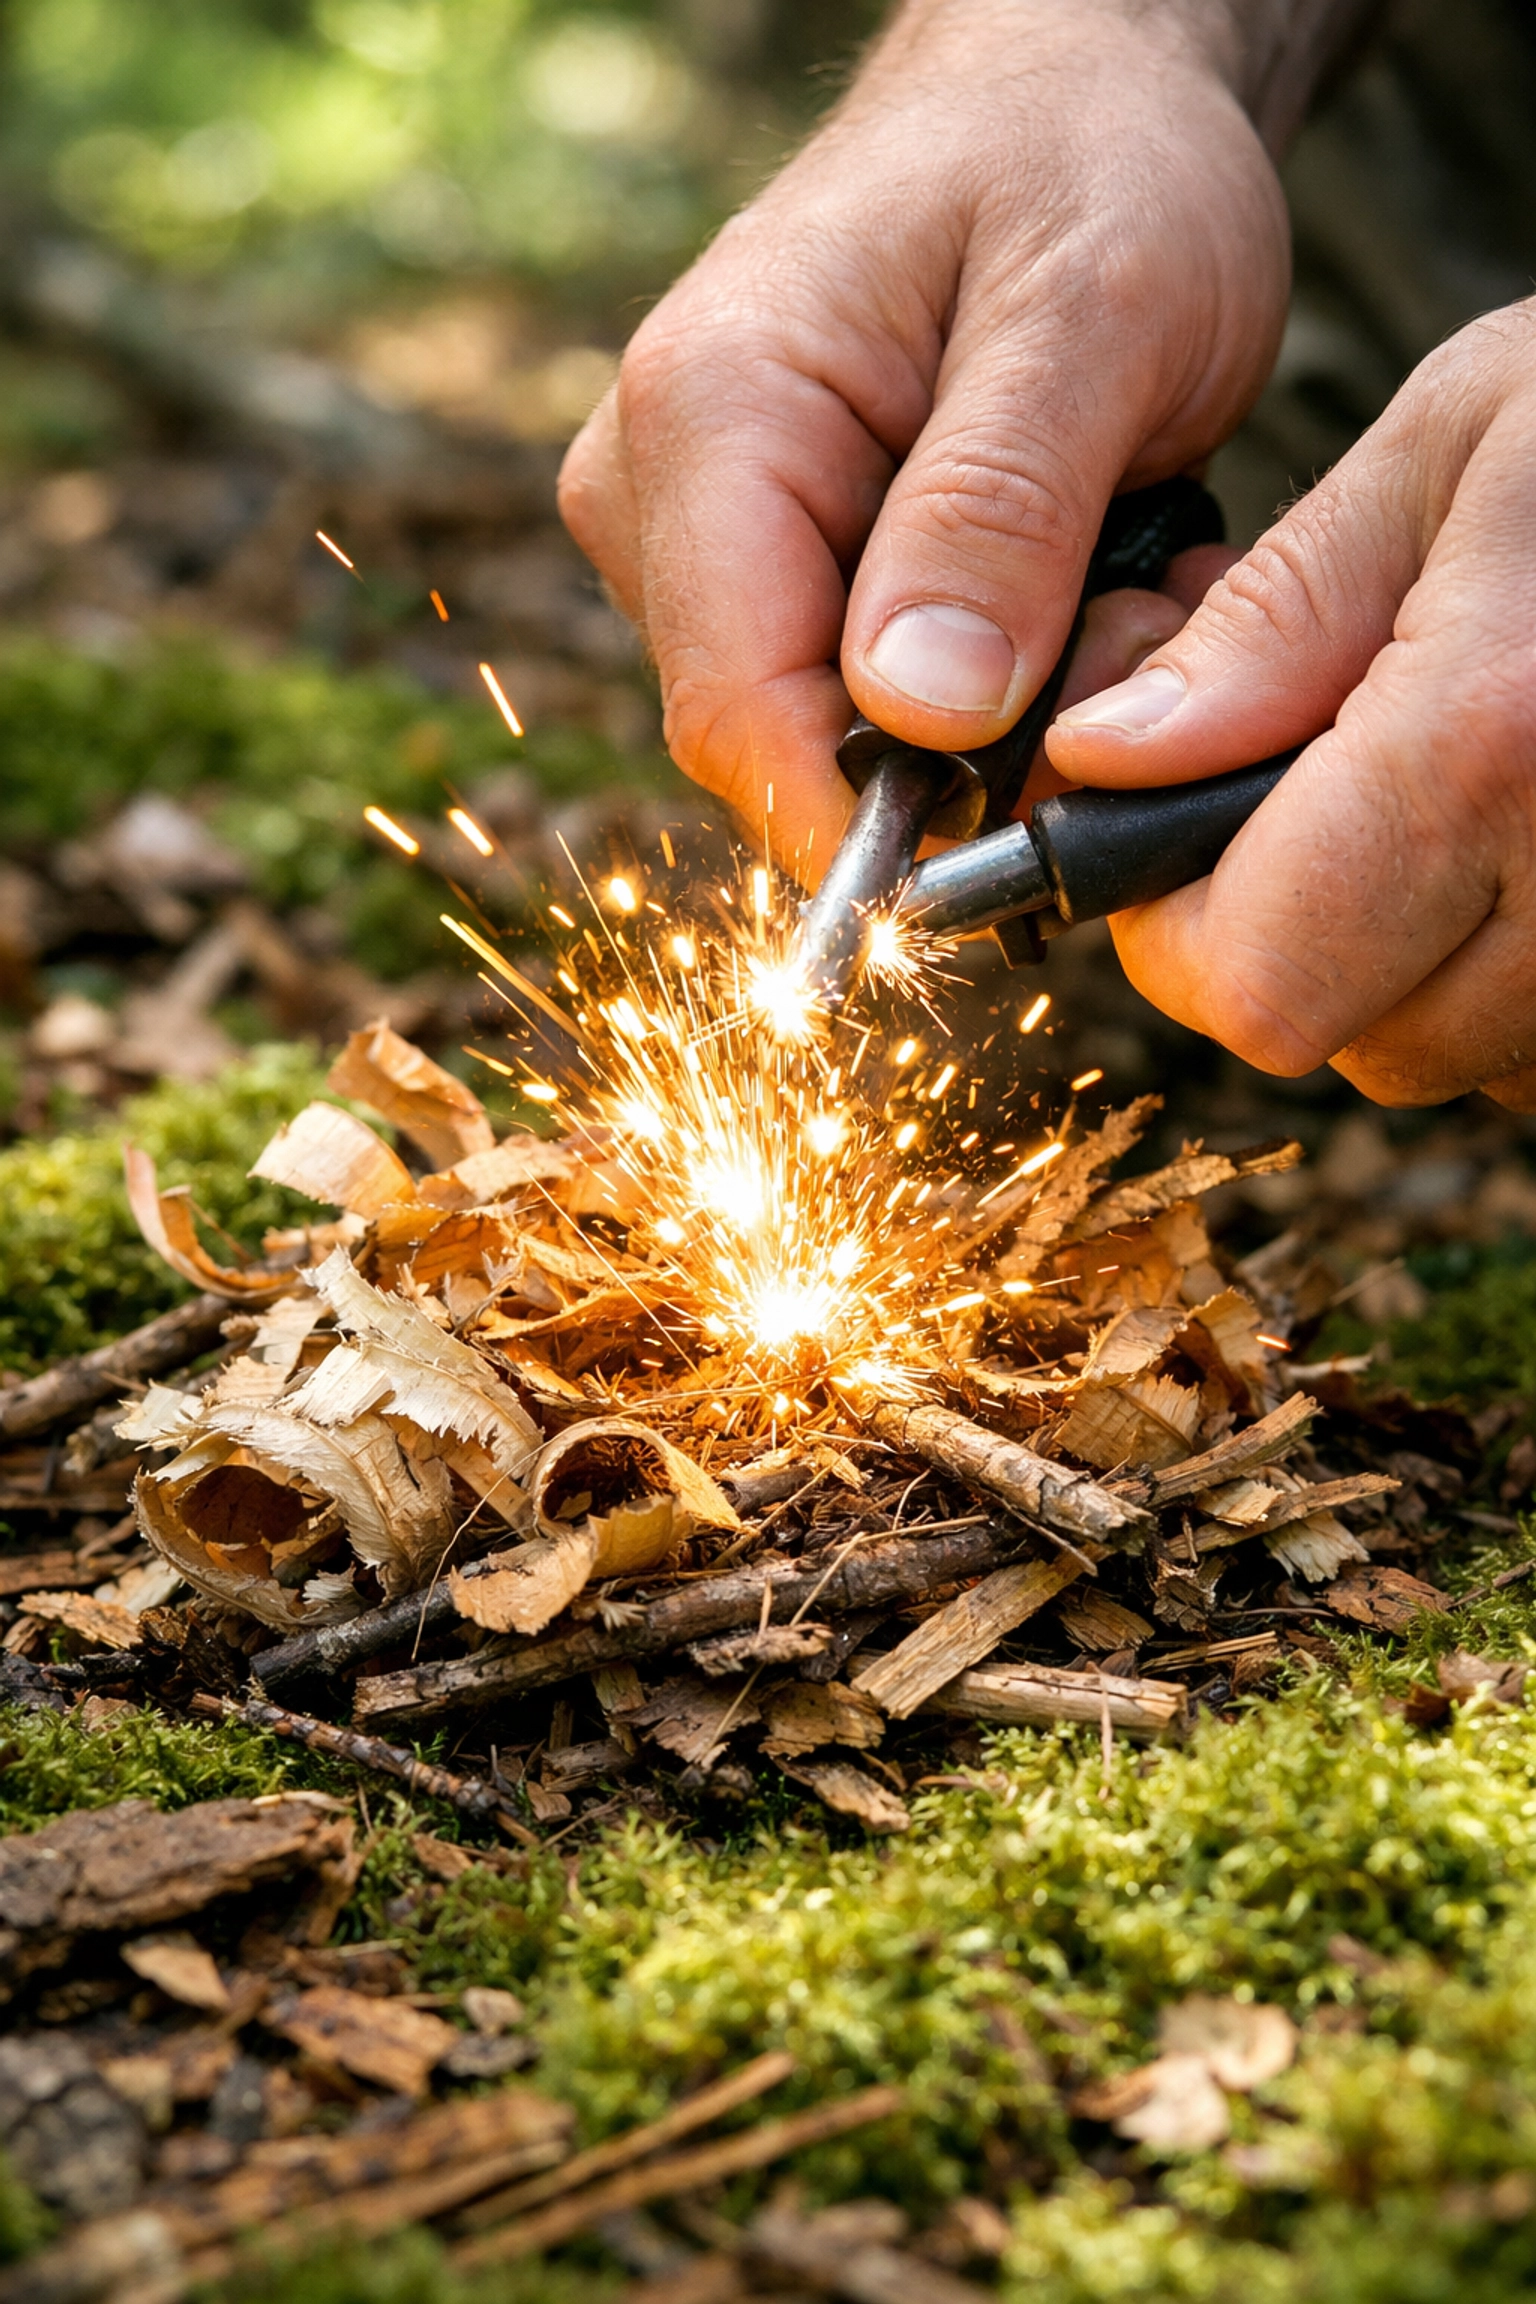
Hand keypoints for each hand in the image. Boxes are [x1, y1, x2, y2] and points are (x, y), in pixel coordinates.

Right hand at [559, 0, 1289, 880]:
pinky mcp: (762, 571)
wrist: (1067, 94)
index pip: (738, 709)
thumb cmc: (1083, 160)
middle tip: (1136, 628)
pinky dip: (994, 682)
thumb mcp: (1091, 313)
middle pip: (783, 739)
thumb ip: (999, 510)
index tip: (1018, 851)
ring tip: (1123, 575)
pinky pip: (865, 702)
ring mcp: (700, 539)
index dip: (863, 825)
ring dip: (1003, 714)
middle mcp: (662, 492)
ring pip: (837, 735)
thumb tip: (916, 717)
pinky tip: (1078, 584)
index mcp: (710, 416)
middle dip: (971, 753)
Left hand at [1047, 302, 1535, 1110]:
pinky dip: (1499, 955)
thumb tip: (1111, 761)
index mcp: (1498, 740)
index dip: (1175, 929)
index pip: (1259, 984)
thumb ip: (1268, 624)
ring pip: (1454, 1051)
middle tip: (1307, 783)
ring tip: (1431, 781)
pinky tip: (1509, 821)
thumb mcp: (1448, 453)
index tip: (1167, 828)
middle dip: (1285, 934)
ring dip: (1398, 953)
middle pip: (1353, 1042)